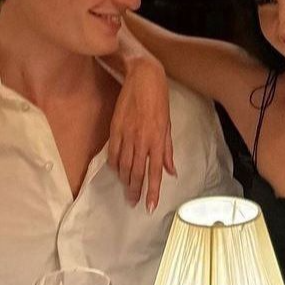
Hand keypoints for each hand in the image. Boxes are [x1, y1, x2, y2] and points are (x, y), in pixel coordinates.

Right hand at [108, 58, 175, 212]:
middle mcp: (142, 140)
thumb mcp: (168, 125)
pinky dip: (114, 164)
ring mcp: (127, 135)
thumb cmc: (160, 100)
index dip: (152, 191)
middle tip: (132, 202)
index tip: (149, 206)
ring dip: (125, 180)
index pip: (155, 172)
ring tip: (126, 189)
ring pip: (123, 165)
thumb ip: (168, 150)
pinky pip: (112, 152)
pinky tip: (115, 170)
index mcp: (158, 140)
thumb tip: (171, 171)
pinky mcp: (115, 128)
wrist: (144, 78)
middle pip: (137, 172)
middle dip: (135, 190)